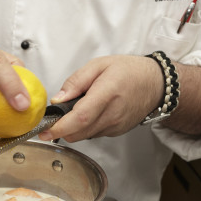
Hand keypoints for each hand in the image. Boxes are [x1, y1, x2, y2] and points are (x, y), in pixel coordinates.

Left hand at [38, 55, 162, 141]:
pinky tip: (89, 113)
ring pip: (84, 136)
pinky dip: (85, 128)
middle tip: (52, 119)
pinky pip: (93, 134)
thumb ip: (76, 81)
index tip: (43, 131)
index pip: (80, 118)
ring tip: (75, 110)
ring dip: (73, 128)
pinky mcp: (116, 132)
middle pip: (78, 132)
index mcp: (107, 93)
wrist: (157, 84)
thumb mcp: (99, 65)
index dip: (59, 127)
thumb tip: (58, 99)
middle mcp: (112, 114)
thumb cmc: (129, 71)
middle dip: (60, 129)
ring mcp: (115, 126)